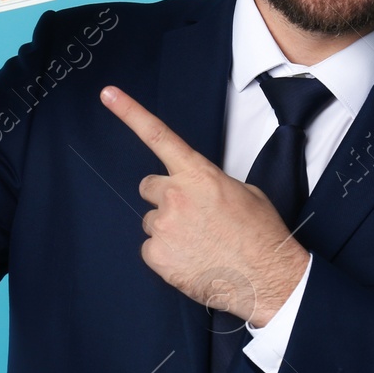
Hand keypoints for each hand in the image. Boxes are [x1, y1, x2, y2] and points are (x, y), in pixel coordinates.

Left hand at [100, 85, 307, 325]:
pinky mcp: (156, 254)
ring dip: (168, 229)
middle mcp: (175, 195)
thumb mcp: (244, 193)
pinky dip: (166, 255)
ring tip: (198, 244)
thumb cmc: (261, 236)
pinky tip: (190, 261)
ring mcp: (163, 225)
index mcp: (198, 174)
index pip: (159, 135)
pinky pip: (150, 249)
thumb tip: (199, 189)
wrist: (266, 279)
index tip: (108, 93)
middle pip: (149, 186)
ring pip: (151, 220)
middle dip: (165, 198)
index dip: (130, 112)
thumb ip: (211, 182)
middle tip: (191, 217)